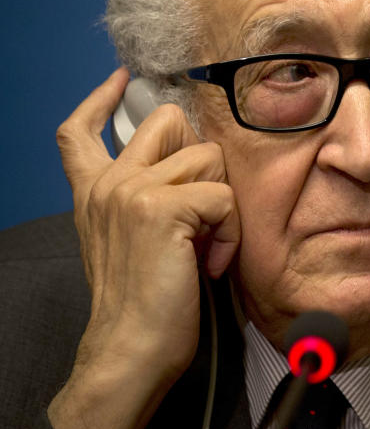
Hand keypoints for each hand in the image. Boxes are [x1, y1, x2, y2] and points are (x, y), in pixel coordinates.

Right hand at [47, 68, 240, 428]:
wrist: (131, 348)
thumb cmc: (144, 302)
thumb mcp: (129, 241)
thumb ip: (143, 199)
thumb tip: (188, 164)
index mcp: (95, 191)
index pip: (80, 131)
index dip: (101, 100)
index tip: (121, 80)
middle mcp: (108, 183)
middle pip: (169, 122)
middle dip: (201, 156)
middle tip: (200, 209)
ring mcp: (132, 191)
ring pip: (208, 158)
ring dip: (221, 204)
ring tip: (204, 247)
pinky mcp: (162, 208)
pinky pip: (224, 196)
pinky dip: (229, 232)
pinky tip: (210, 262)